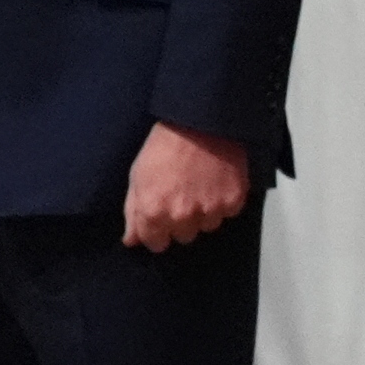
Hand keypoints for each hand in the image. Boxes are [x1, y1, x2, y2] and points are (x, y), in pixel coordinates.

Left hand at [122, 122, 249, 250]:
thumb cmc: (165, 144)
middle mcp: (181, 217)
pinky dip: (223, 201)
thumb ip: (133, 212)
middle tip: (182, 194)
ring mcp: (209, 211)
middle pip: (183, 237)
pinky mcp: (233, 201)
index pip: (156, 245)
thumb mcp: (138, 174)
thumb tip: (132, 240)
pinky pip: (227, 213)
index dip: (158, 230)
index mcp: (153, 212)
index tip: (162, 216)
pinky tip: (216, 181)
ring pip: (207, 226)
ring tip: (200, 184)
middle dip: (181, 221)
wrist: (199, 120)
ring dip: (204, 212)